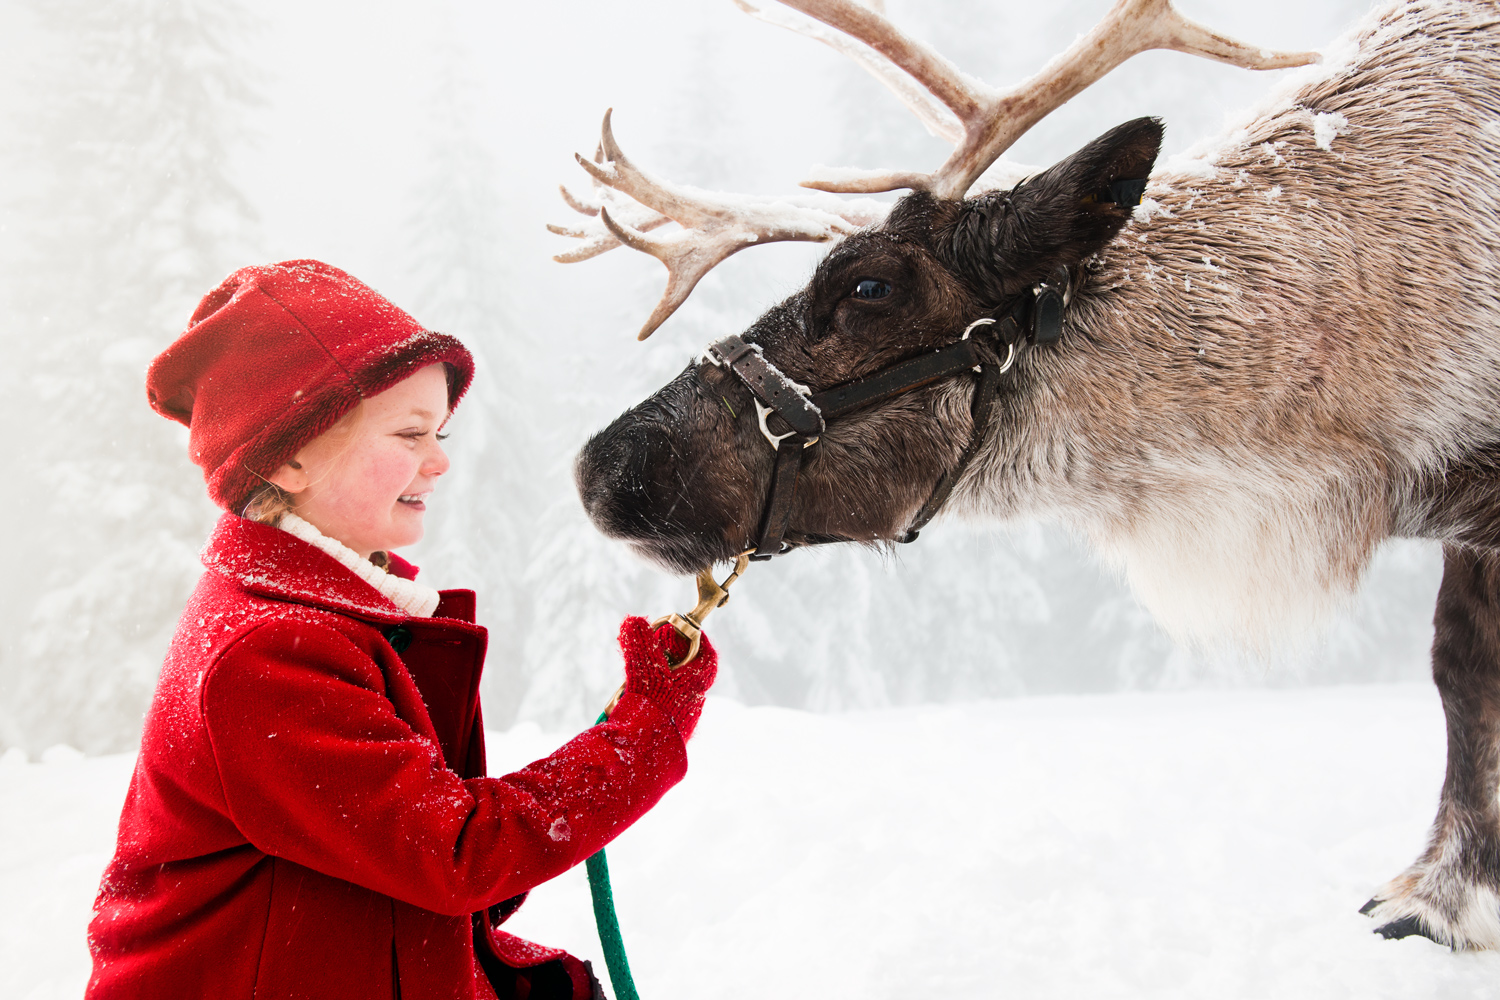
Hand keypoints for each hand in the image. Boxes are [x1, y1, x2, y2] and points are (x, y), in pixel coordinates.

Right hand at [617, 616, 717, 740]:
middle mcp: (695, 700)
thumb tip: (633, 621)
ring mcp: (684, 719)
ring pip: (676, 694)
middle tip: (656, 653)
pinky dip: (654, 703)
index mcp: (697, 681)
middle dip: (672, 662)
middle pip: (690, 674)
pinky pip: (666, 712)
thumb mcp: (644, 666)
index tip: (686, 633)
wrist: (648, 748)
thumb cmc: (652, 704)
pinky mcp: (672, 734)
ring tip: (639, 680)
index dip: (698, 641)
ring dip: (660, 684)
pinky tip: (635, 703)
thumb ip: (639, 643)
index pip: (707, 655)